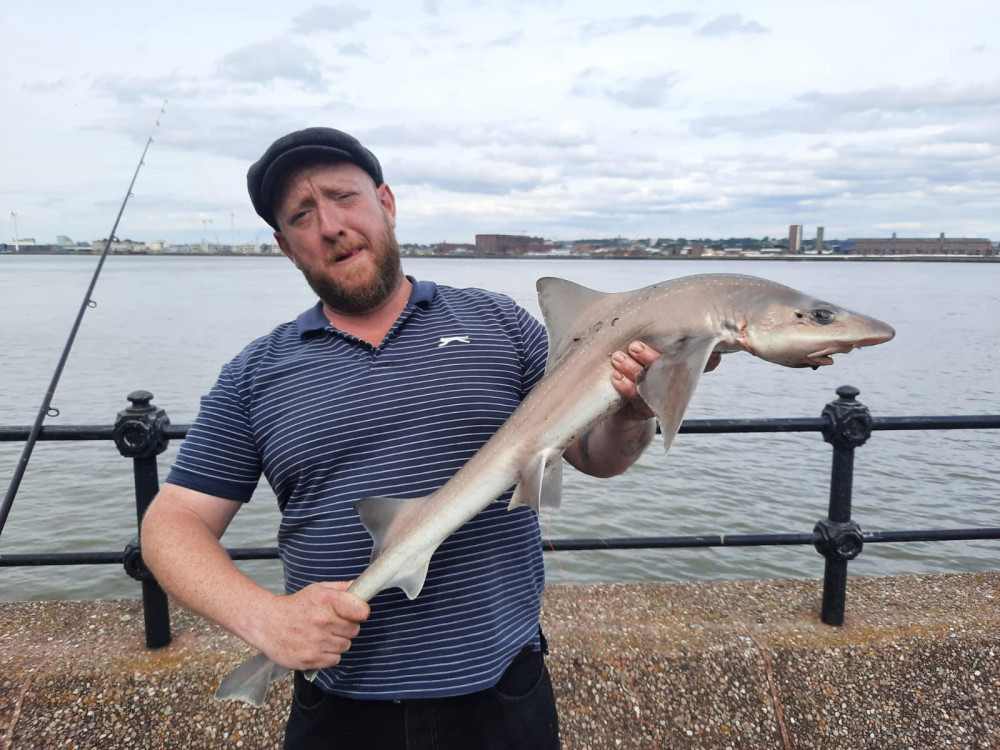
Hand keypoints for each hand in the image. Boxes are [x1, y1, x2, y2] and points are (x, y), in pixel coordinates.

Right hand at [254, 581, 369, 671]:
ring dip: (337, 642)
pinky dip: (328, 655)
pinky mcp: (310, 658)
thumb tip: (361, 586)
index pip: (361, 611)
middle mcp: (322, 621)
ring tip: (322, 635)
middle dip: (346, 628)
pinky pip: (334, 660)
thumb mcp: (317, 590)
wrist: (267, 623)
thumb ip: (341, 589)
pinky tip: (317, 646)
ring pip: (345, 646)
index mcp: (326, 600)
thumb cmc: (294, 606)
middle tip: (332, 624)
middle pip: (354, 630)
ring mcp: (316, 641)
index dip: (360, 613)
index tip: (354, 613)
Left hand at [610, 341, 720, 420]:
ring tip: (618, 357)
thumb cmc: (641, 364)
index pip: (703, 362)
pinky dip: (626, 386)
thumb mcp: (653, 348)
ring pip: (649, 383)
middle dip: (651, 357)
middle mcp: (676, 383)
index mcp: (684, 366)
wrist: (622, 402)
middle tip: (635, 346)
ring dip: (633, 369)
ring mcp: (661, 397)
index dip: (708, 359)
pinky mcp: (644, 409)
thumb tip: (665, 305)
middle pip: (670, 371)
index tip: (711, 352)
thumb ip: (659, 335)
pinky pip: (636, 398)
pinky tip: (616, 376)